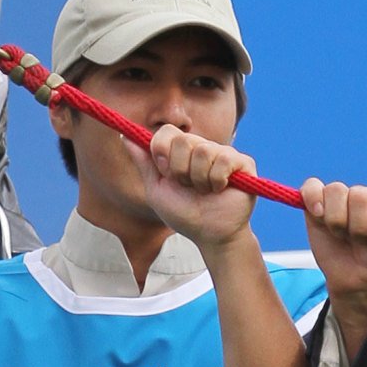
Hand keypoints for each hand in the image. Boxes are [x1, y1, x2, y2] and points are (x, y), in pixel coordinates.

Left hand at [146, 127, 255, 250]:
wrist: (210, 235)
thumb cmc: (184, 214)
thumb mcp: (157, 189)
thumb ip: (143, 162)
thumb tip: (124, 134)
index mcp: (181, 151)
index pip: (166, 132)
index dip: (162, 152)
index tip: (165, 172)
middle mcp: (202, 147)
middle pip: (183, 139)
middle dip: (179, 170)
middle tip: (187, 186)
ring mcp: (223, 153)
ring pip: (203, 151)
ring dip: (199, 180)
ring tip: (205, 191)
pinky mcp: (243, 163)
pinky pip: (224, 160)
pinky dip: (216, 181)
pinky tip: (221, 190)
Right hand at [302, 170, 366, 322]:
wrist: (359, 283)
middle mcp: (362, 195)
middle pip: (358, 196)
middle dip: (360, 227)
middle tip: (363, 243)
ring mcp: (339, 200)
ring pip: (336, 191)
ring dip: (339, 221)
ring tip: (344, 237)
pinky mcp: (315, 206)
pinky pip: (311, 188)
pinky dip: (314, 198)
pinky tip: (319, 213)